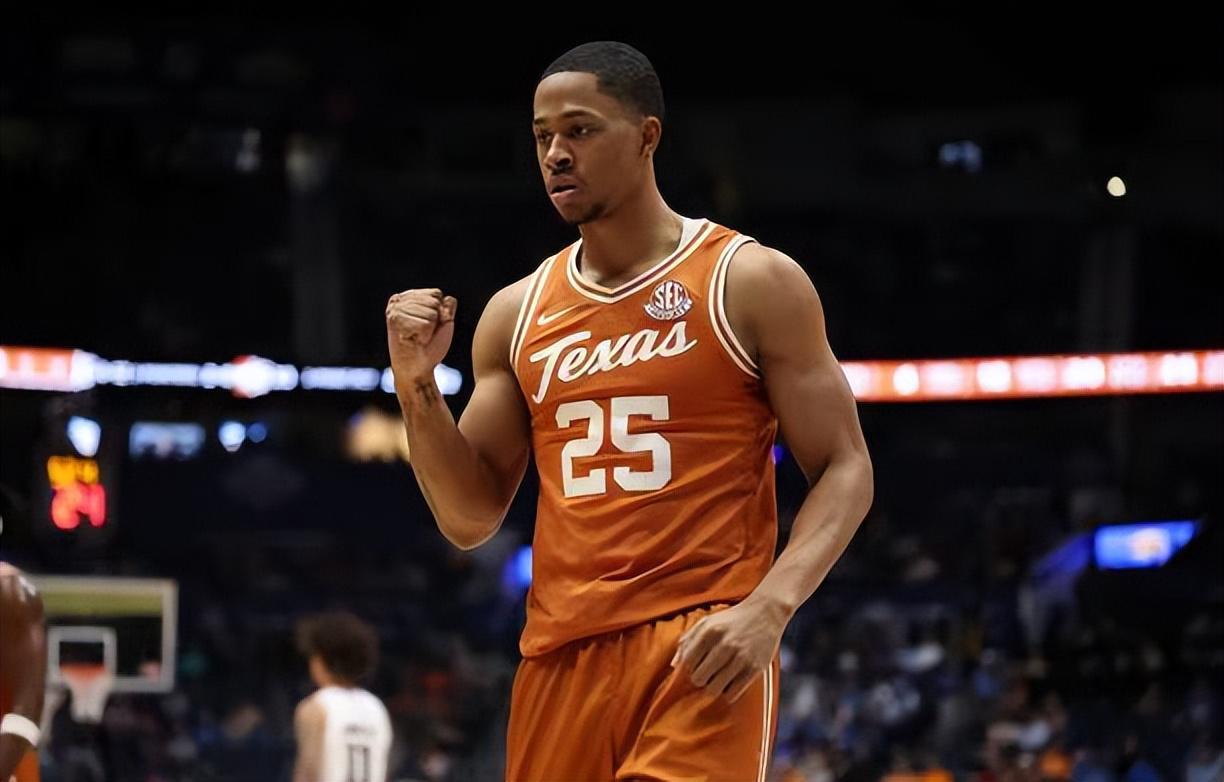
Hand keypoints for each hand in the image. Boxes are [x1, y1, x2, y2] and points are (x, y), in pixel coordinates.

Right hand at [385, 289, 456, 383]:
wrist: (417, 368)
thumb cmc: (430, 347)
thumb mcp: (443, 324)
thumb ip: (447, 308)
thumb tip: (448, 297)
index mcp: (411, 297)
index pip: (436, 293)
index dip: (439, 314)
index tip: (430, 327)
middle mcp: (400, 299)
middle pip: (434, 301)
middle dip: (435, 321)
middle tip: (423, 334)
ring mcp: (396, 308)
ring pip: (431, 312)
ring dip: (429, 330)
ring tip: (418, 337)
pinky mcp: (395, 318)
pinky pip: (426, 323)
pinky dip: (425, 335)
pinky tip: (414, 341)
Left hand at [671, 598, 787, 702]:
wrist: (765, 613)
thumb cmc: (731, 620)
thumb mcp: (707, 622)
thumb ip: (687, 641)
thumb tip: (673, 665)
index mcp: (709, 631)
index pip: (687, 662)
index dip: (688, 667)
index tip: (696, 665)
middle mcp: (724, 644)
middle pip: (698, 678)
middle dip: (699, 678)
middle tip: (706, 674)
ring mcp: (740, 657)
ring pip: (714, 689)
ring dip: (712, 687)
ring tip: (717, 678)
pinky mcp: (754, 669)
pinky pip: (732, 693)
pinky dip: (727, 692)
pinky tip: (730, 682)